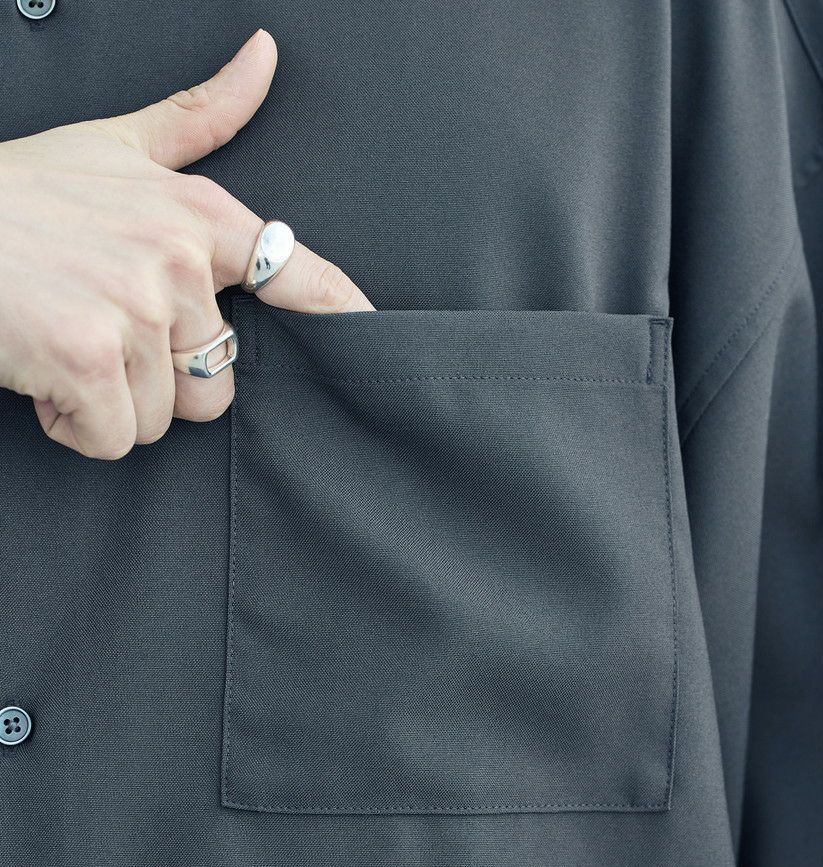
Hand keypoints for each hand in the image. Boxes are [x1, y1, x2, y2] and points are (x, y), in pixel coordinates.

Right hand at [0, 28, 373, 459]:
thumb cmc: (18, 196)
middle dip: (160, 378)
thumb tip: (265, 58)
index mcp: (197, 216)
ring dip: (110, 402)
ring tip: (65, 342)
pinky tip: (46, 374)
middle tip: (101, 330)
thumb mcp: (113, 146)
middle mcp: (177, 263)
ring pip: (161, 418)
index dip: (341, 314)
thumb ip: (200, 118)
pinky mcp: (91, 360)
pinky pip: (114, 438)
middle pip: (216, 384)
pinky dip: (74, 424)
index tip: (374, 339)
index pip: (298, 275)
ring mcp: (136, 311)